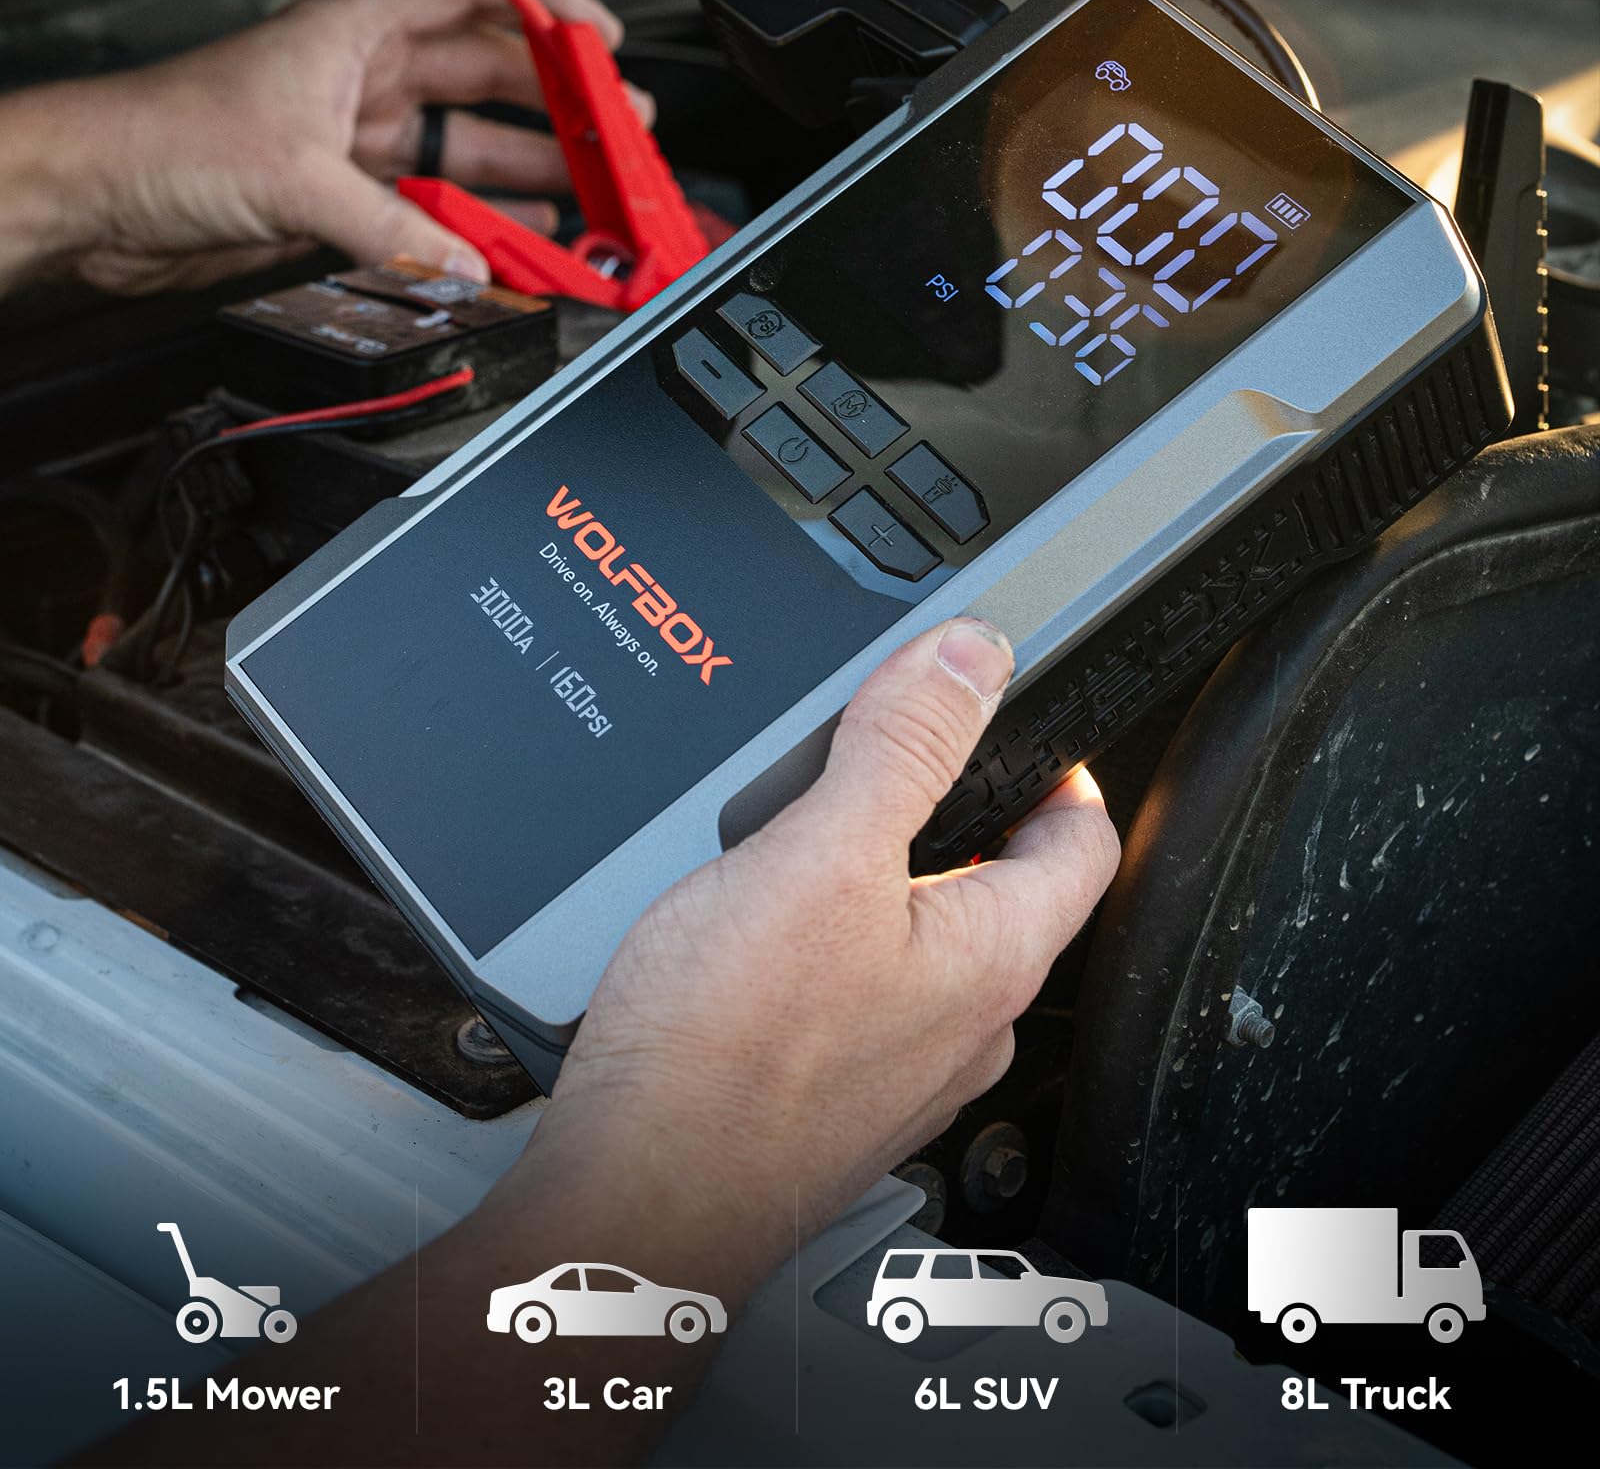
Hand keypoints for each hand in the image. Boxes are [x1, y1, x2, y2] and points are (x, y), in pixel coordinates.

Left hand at [0, 0, 651, 294]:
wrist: (91, 200)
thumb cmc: (158, 136)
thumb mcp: (293, 176)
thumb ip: (389, 228)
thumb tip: (465, 266)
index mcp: (354, 33)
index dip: (543, 9)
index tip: (604, 40)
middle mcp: (359, 80)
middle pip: (483, 82)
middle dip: (556, 107)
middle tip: (617, 135)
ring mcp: (350, 141)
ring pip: (460, 153)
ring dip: (524, 175)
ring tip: (585, 198)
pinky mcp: (335, 200)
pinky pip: (424, 212)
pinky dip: (468, 230)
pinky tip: (508, 245)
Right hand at [94, 619, 1117, 1467]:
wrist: (632, 1203)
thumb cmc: (725, 1057)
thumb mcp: (820, 856)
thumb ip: (904, 747)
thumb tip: (973, 657)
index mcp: (993, 956)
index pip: (1082, 842)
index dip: (1060, 766)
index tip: (1028, 723)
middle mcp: (967, 1026)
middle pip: (1006, 894)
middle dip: (967, 818)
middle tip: (909, 760)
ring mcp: (904, 1074)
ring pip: (931, 951)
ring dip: (896, 886)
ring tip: (826, 836)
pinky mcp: (835, 1101)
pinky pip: (868, 1001)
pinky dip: (841, 949)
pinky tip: (768, 938)